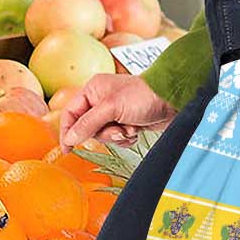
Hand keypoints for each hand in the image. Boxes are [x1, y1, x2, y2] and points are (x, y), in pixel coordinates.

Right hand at [59, 74, 176, 151]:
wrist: (172, 100)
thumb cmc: (143, 96)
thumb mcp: (111, 108)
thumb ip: (88, 123)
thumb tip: (70, 138)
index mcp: (93, 90)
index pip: (71, 113)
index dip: (67, 131)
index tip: (67, 149)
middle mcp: (101, 100)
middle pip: (87, 128)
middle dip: (103, 133)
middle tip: (117, 130)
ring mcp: (114, 112)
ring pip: (103, 135)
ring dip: (117, 136)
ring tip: (130, 128)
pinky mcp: (126, 122)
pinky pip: (117, 138)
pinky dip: (126, 138)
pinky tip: (136, 130)